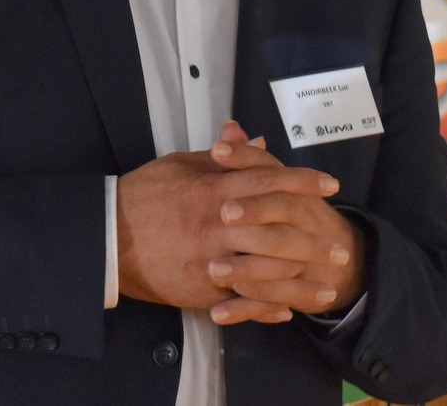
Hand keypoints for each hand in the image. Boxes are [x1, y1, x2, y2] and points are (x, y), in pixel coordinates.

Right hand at [114, 125, 341, 322]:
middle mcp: (217, 226)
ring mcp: (210, 261)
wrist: (106, 237)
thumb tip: (251, 137)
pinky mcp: (200, 290)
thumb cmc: (143, 195)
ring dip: (301, 279)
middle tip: (339, 246)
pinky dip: (268, 306)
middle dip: (313, 239)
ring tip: (326, 283)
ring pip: (267, 271)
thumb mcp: (179, 164)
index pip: (268, 181)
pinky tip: (288, 308)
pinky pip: (243, 301)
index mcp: (212, 190)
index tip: (330, 185)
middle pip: (278, 231)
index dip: (303, 181)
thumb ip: (221, 157)